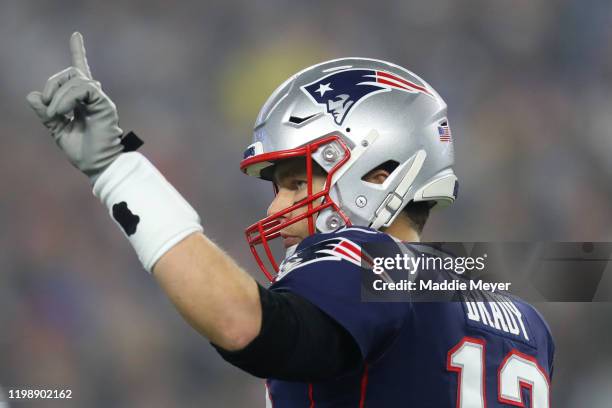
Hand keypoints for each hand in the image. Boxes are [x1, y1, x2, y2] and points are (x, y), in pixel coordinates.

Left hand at [26, 32, 123, 181]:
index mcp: (83, 102)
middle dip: (53, 84)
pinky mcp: (104, 105)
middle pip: (71, 73)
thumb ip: (46, 113)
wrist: (97, 166)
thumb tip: (33, 95)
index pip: (80, 72)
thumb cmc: (82, 151)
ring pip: (75, 80)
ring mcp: (100, 100)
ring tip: (55, 114)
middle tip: (47, 105)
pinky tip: (63, 112)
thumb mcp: (57, 129)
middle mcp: (94, 98)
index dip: (78, 51)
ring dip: (58, 95)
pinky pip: (82, 89)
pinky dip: (67, 99)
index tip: (76, 34)